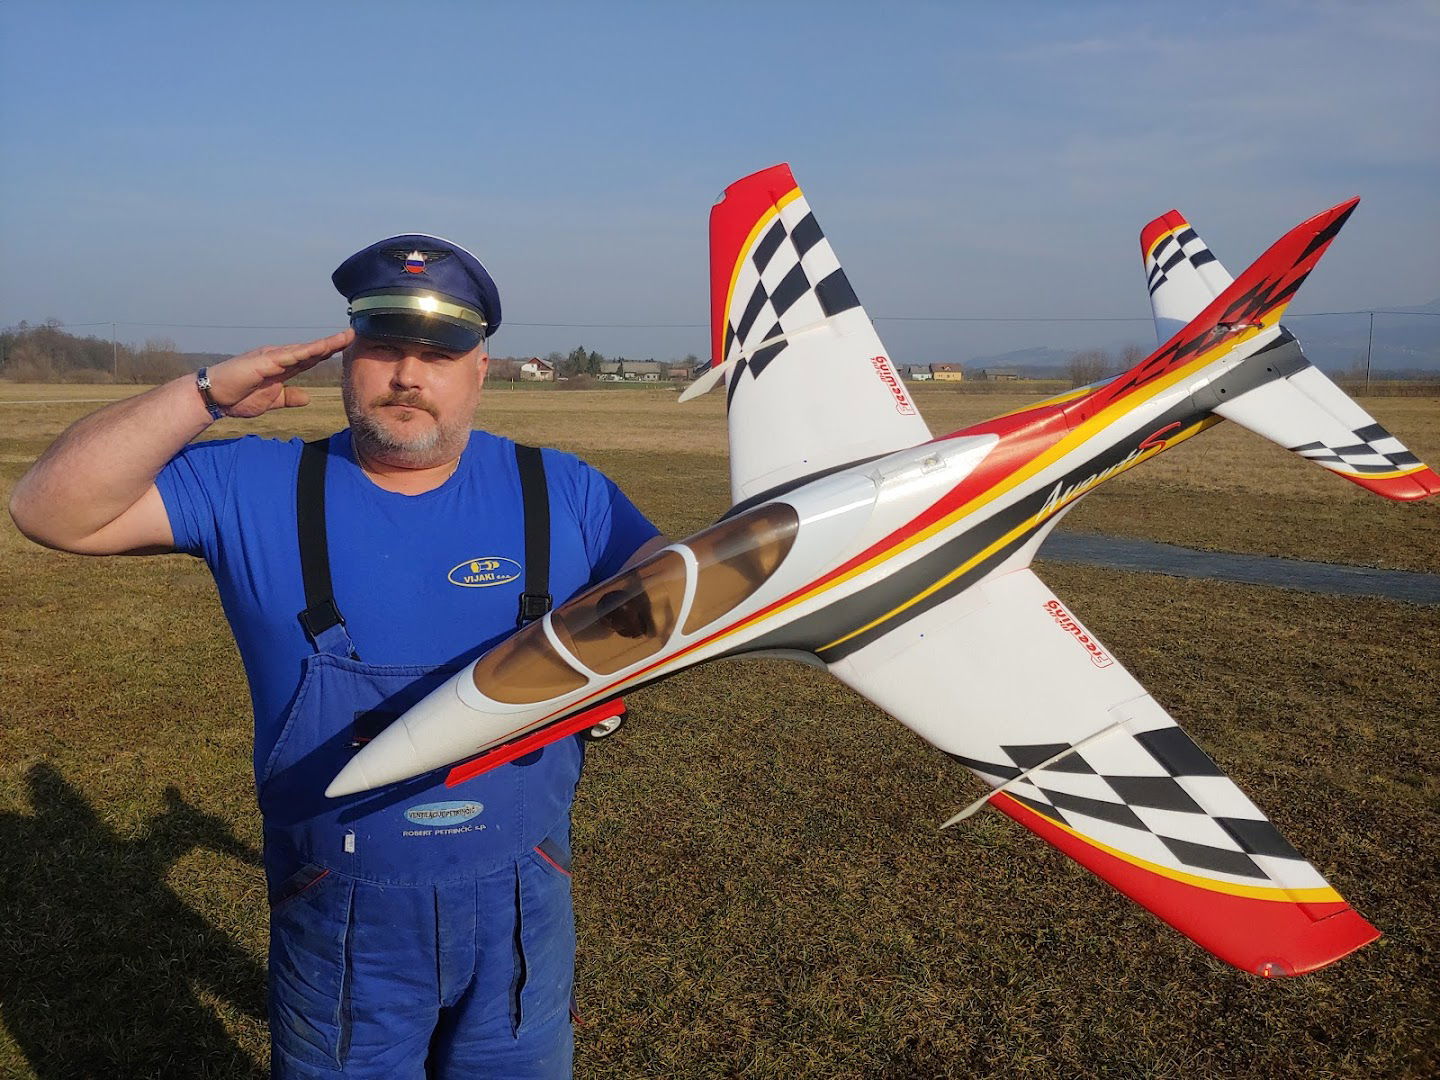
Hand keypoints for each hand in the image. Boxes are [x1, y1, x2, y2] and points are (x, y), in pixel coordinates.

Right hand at [204, 329, 353, 417]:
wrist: (214, 398)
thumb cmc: (239, 397)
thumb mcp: (272, 401)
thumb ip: (289, 398)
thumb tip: (307, 397)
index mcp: (283, 368)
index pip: (312, 358)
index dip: (330, 352)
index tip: (348, 346)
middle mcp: (279, 358)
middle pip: (312, 350)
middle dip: (333, 343)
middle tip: (354, 333)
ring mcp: (271, 358)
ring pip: (303, 349)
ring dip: (324, 344)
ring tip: (344, 337)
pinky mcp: (262, 361)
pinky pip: (287, 356)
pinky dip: (304, 352)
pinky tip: (320, 349)